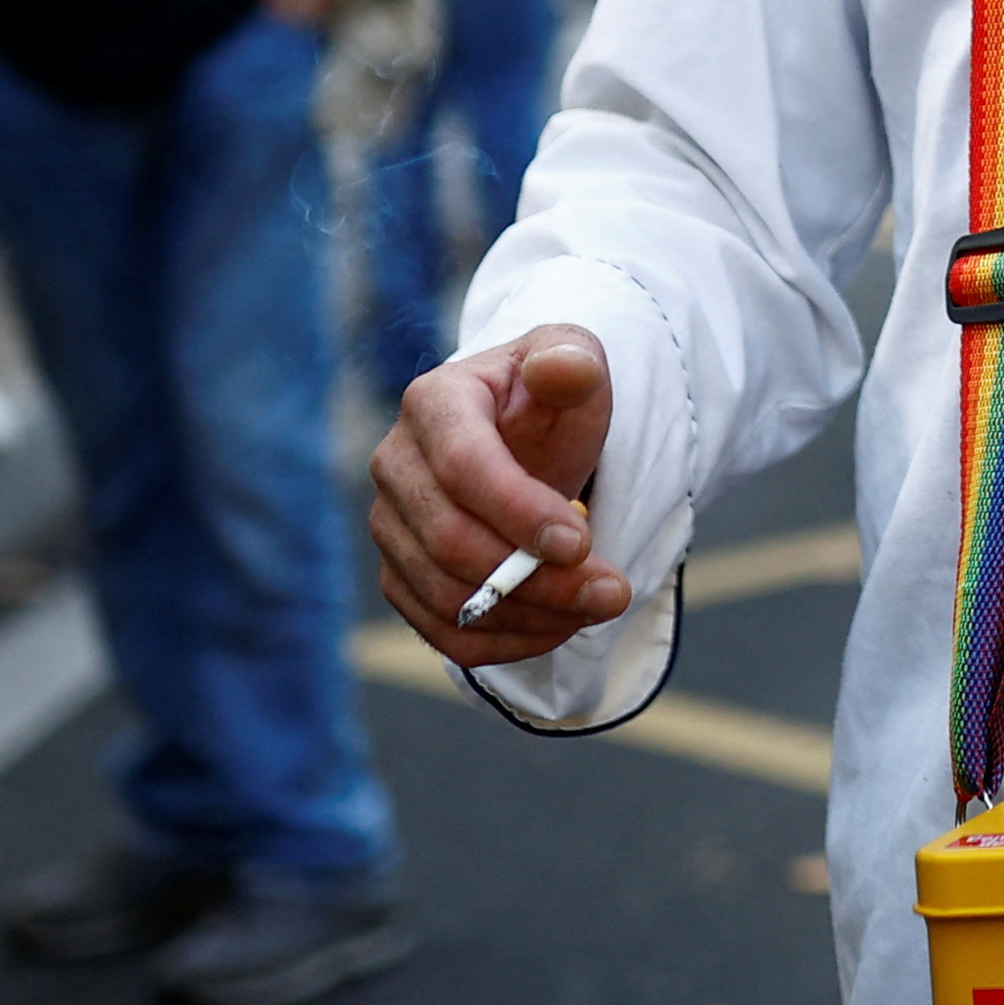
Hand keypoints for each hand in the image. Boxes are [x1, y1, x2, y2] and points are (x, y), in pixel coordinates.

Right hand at [369, 327, 625, 665]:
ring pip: (445, 594)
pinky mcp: (400, 575)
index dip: (520, 511)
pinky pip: (441, 629)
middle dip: (538, 578)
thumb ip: (572, 362)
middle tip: (613, 591)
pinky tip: (560, 627)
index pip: (463, 466)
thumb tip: (564, 367)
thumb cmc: (552, 401)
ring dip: (530, 614)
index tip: (583, 544)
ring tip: (598, 606)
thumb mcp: (574, 365)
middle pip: (450, 540)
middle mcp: (395, 464)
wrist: (527, 438)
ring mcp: (390, 525)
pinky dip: (504, 642)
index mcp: (433, 402)